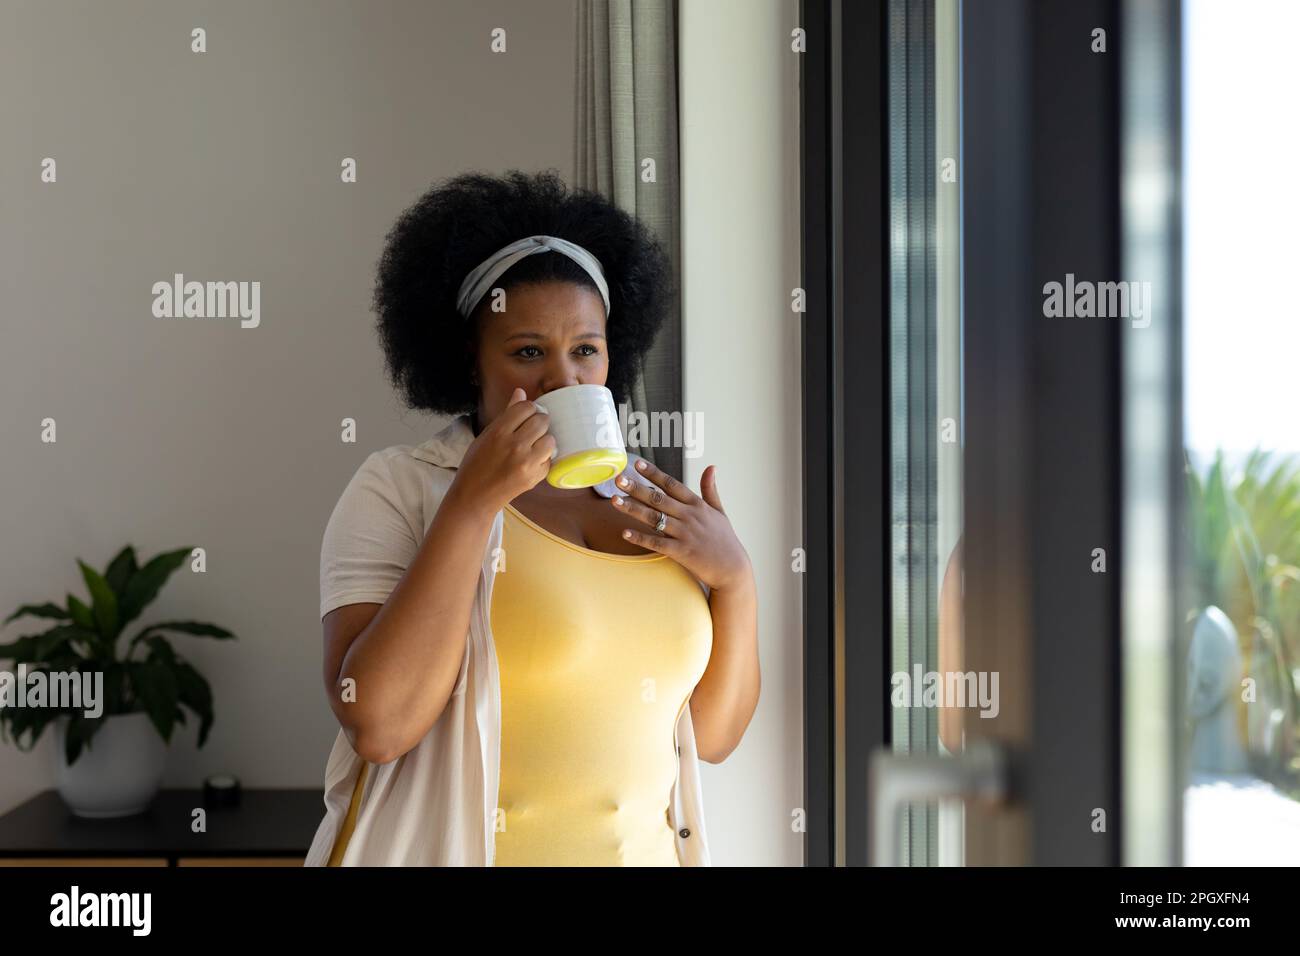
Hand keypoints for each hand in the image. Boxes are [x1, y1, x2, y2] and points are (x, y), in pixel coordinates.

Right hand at [450, 388, 555, 515]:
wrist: (475, 497)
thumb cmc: (476, 463)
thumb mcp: (486, 435)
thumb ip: (507, 414)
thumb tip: (521, 391)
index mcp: (499, 432)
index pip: (526, 407)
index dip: (528, 409)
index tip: (525, 416)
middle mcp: (514, 445)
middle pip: (542, 421)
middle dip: (539, 422)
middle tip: (531, 430)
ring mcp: (526, 463)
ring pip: (550, 439)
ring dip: (544, 440)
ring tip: (533, 446)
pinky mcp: (535, 477)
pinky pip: (550, 460)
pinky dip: (544, 459)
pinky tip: (531, 461)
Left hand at [609, 457, 752, 592]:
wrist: (733, 569)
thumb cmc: (725, 540)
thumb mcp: (719, 511)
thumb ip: (710, 489)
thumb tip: (711, 467)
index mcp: (697, 505)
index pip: (672, 485)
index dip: (654, 474)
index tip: (637, 464)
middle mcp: (690, 516)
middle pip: (659, 498)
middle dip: (637, 488)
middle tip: (618, 479)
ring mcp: (685, 534)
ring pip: (654, 518)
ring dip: (633, 509)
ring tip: (615, 500)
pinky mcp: (682, 552)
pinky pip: (657, 543)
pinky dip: (641, 538)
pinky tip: (625, 533)